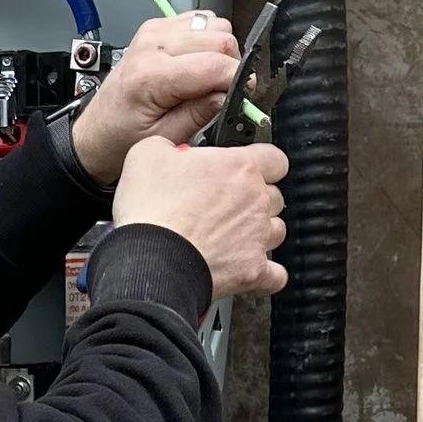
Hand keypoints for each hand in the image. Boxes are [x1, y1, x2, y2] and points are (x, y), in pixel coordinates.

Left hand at [69, 10, 243, 183]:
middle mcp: (152, 45)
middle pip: (220, 38)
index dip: (239, 79)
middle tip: (226, 90)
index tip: (249, 94)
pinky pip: (200, 21)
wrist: (96, 131)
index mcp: (151, 75)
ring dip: (221, 50)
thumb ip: (201, 113)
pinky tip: (198, 63)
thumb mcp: (165, 138)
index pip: (214, 63)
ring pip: (214, 25)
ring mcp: (155, 32)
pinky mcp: (158, 28)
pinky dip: (208, 40)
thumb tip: (232, 94)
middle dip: (232, 64)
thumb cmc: (122, 137)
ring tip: (209, 77)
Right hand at [111, 135, 286, 297]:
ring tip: (233, 236)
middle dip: (255, 199)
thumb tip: (170, 151)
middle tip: (228, 204)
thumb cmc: (152, 211)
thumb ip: (169, 147)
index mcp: (238, 168)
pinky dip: (265, 273)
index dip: (262, 162)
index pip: (274, 158)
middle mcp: (255, 201)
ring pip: (276, 231)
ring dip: (260, 232)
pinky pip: (275, 275)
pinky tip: (249, 268)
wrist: (152, 260)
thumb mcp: (146, 154)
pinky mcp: (254, 271)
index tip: (246, 168)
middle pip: (275, 195)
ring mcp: (258, 237)